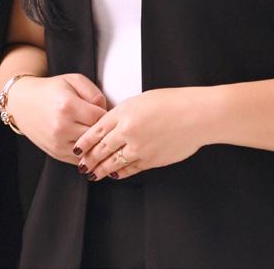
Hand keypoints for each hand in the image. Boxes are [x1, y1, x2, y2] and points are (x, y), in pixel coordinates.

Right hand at [7, 73, 108, 165]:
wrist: (23, 103)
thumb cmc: (51, 89)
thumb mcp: (74, 80)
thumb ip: (95, 93)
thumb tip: (107, 110)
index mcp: (68, 106)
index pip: (100, 117)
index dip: (106, 114)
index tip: (105, 111)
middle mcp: (62, 127)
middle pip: (96, 135)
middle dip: (103, 130)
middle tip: (105, 123)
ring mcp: (57, 143)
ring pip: (89, 150)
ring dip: (95, 143)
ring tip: (96, 133)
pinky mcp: (55, 153)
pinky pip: (79, 159)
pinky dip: (86, 153)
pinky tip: (87, 142)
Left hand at [71, 86, 210, 180]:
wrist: (196, 115)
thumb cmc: (173, 101)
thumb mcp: (142, 99)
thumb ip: (124, 112)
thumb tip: (112, 125)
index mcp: (124, 112)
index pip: (96, 130)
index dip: (84, 142)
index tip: (77, 149)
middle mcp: (128, 131)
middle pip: (101, 149)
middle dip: (89, 159)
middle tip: (81, 165)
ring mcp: (139, 148)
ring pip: (113, 163)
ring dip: (101, 170)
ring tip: (93, 174)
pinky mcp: (151, 160)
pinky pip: (130, 169)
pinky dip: (120, 173)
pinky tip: (115, 175)